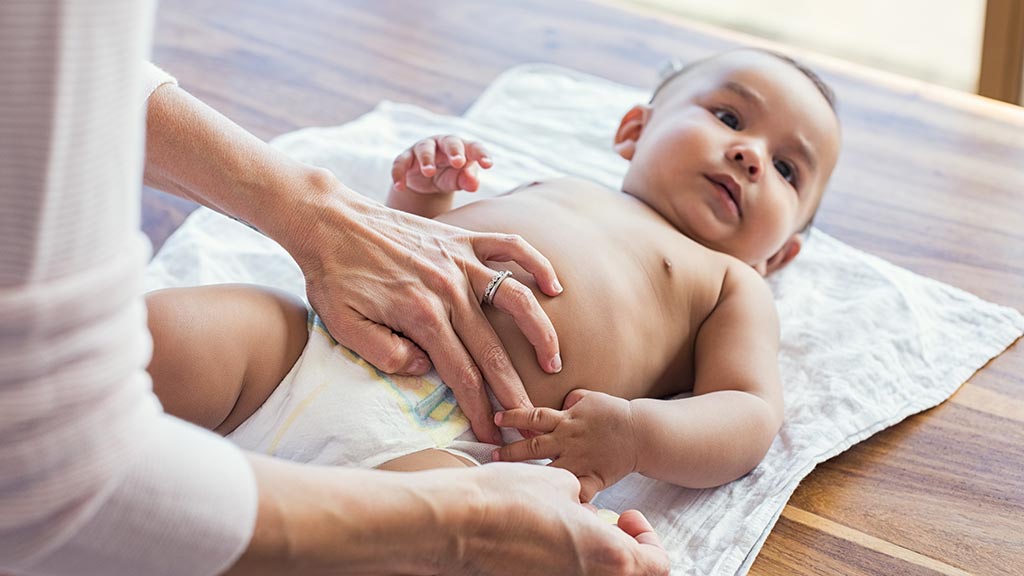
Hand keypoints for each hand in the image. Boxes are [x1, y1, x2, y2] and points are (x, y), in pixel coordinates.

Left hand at [293, 172, 562, 444]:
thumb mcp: (343, 327)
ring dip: (540, 334)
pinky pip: (510, 247)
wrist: (328, 220)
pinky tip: (555, 287)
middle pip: (492, 349)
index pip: (461, 374)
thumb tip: (425, 369)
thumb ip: (385, 354)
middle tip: (530, 419)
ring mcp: (460, 259)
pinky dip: (537, 264)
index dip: (479, 409)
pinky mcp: (462, 237)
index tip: (492, 435)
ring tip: (554, 362)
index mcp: (421, 315)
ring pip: (516, 300)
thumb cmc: (332, 276)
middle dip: (513, 390)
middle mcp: (449, 288)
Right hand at [391, 135, 492, 194]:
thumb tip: (474, 184)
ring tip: (429, 172)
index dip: (481, 154)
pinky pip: (401, 163)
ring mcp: (423, 149)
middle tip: (458, 162)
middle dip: (454, 150)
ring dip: (426, 159)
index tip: (488, 165)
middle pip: (450, 141)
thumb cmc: (451, 177)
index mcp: (463, 147)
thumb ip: (468, 180)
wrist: (427, 182)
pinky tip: (400, 186)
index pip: (474, 147)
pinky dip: (399, 173)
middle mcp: (443, 144)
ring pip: (424, 148)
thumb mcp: (460, 181)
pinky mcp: (406, 158)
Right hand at [448, 463, 668, 574]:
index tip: (626, 515)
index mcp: (608, 554)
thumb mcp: (559, 484)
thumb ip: (581, 497)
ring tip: (565, 524)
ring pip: (591, 574)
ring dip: (588, 553)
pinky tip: (540, 533)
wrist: (457, 521)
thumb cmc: (509, 497)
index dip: (647, 538)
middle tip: (602, 521)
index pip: (655, 564)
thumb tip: (580, 507)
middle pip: (626, 573)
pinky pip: (561, 574)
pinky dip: (562, 559)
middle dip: (619, 547)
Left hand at [493, 389, 638, 500]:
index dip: (513, 416)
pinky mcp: (592, 478)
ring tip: (509, 479)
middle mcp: (568, 440)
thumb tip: (558, 402)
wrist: (640, 433)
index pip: (533, 416)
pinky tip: (547, 509)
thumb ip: (570, 400)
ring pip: (548, 469)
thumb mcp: (590, 398)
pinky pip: (576, 493)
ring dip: (527, 474)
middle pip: (533, 445)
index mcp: (566, 420)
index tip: (495, 419)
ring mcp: (579, 461)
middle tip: (490, 455)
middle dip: (510, 450)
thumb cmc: (614, 414)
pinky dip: (564, 501)